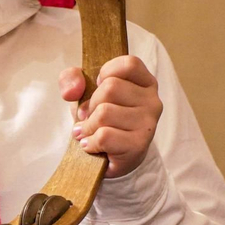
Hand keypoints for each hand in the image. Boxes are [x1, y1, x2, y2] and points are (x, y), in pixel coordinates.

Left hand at [59, 56, 161, 177]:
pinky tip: (92, 145)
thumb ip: (72, 79)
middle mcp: (153, 101)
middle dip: (91, 104)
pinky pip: (104, 136)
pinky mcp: (139, 145)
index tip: (99, 87)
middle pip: (110, 87)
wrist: (111, 159)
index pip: (129, 64)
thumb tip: (72, 91)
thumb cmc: (102, 120)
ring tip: (90, 132)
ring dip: (88, 126)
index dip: (106, 73)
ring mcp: (148, 124)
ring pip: (104, 112)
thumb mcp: (85, 93)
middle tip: (91, 117)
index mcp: (145, 83)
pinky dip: (91, 142)